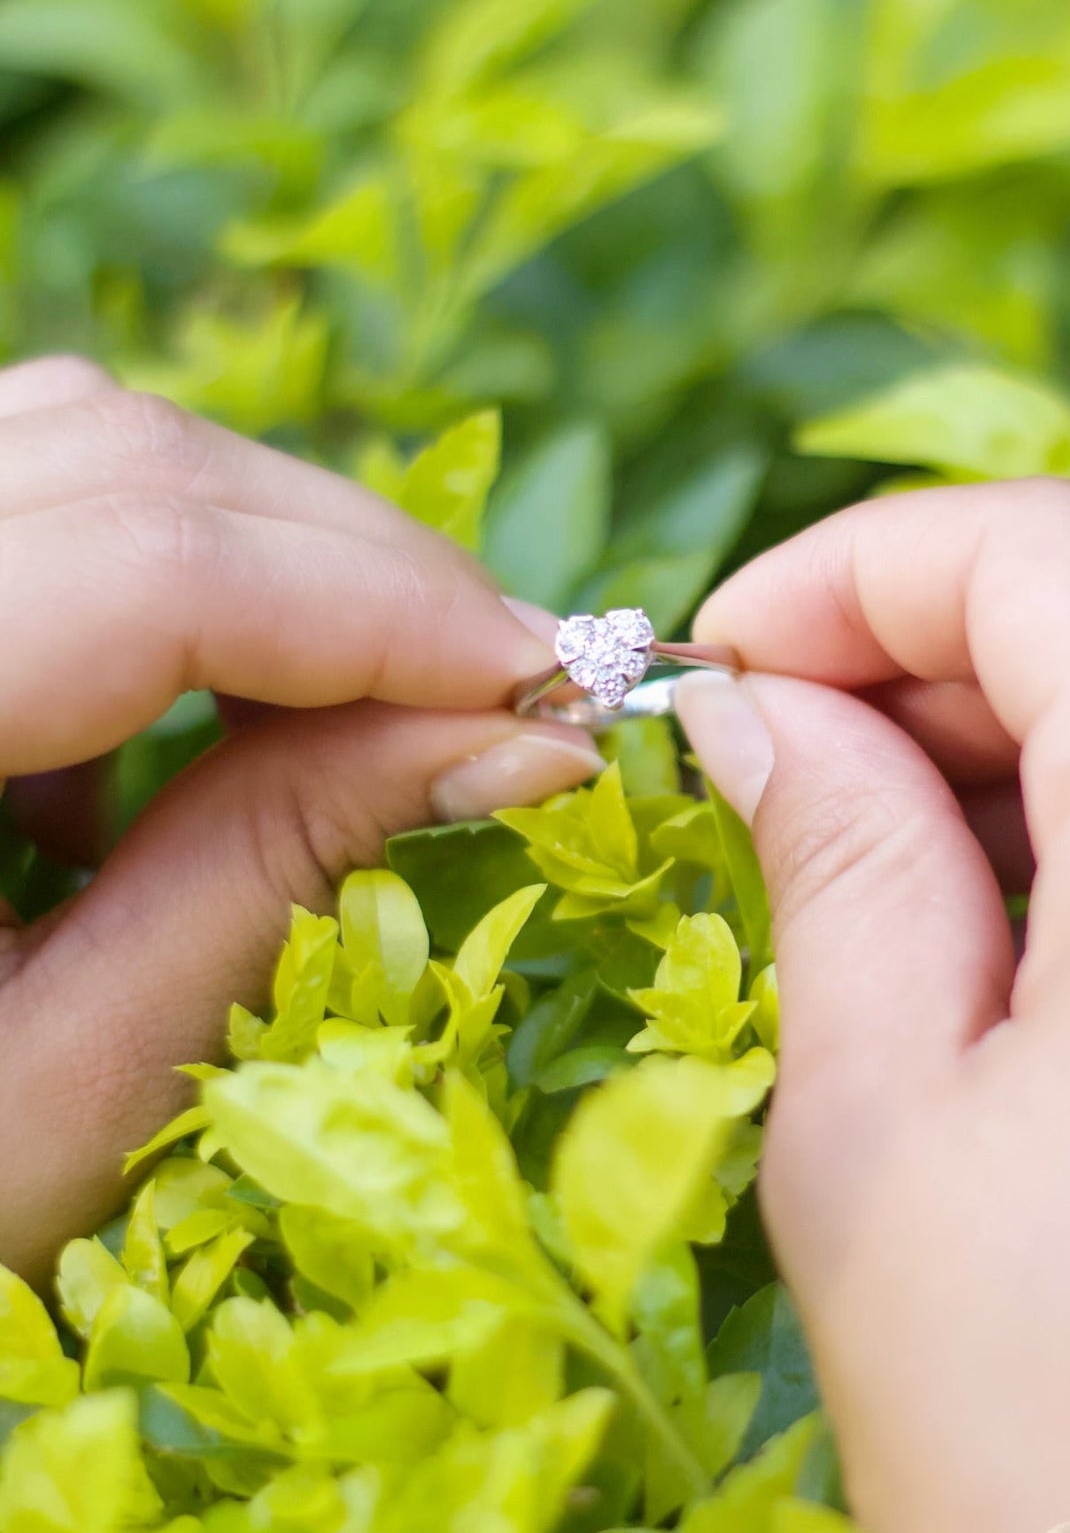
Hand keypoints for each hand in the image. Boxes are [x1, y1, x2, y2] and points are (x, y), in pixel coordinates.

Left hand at [0, 356, 597, 1279]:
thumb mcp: (62, 1089)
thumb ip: (278, 878)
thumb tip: (522, 742)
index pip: (151, 567)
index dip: (386, 608)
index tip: (554, 690)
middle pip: (125, 457)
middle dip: (357, 564)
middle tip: (504, 693)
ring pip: (77, 443)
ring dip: (265, 557)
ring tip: (369, 712)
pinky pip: (24, 491)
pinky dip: (154, 578)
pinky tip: (164, 747)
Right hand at [678, 482, 1069, 1532]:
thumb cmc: (1048, 1420)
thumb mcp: (881, 1114)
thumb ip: (838, 851)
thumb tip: (767, 709)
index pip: (1043, 549)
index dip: (854, 570)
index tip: (730, 662)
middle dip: (958, 619)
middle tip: (802, 739)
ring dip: (1061, 702)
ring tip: (905, 835)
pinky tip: (1043, 907)